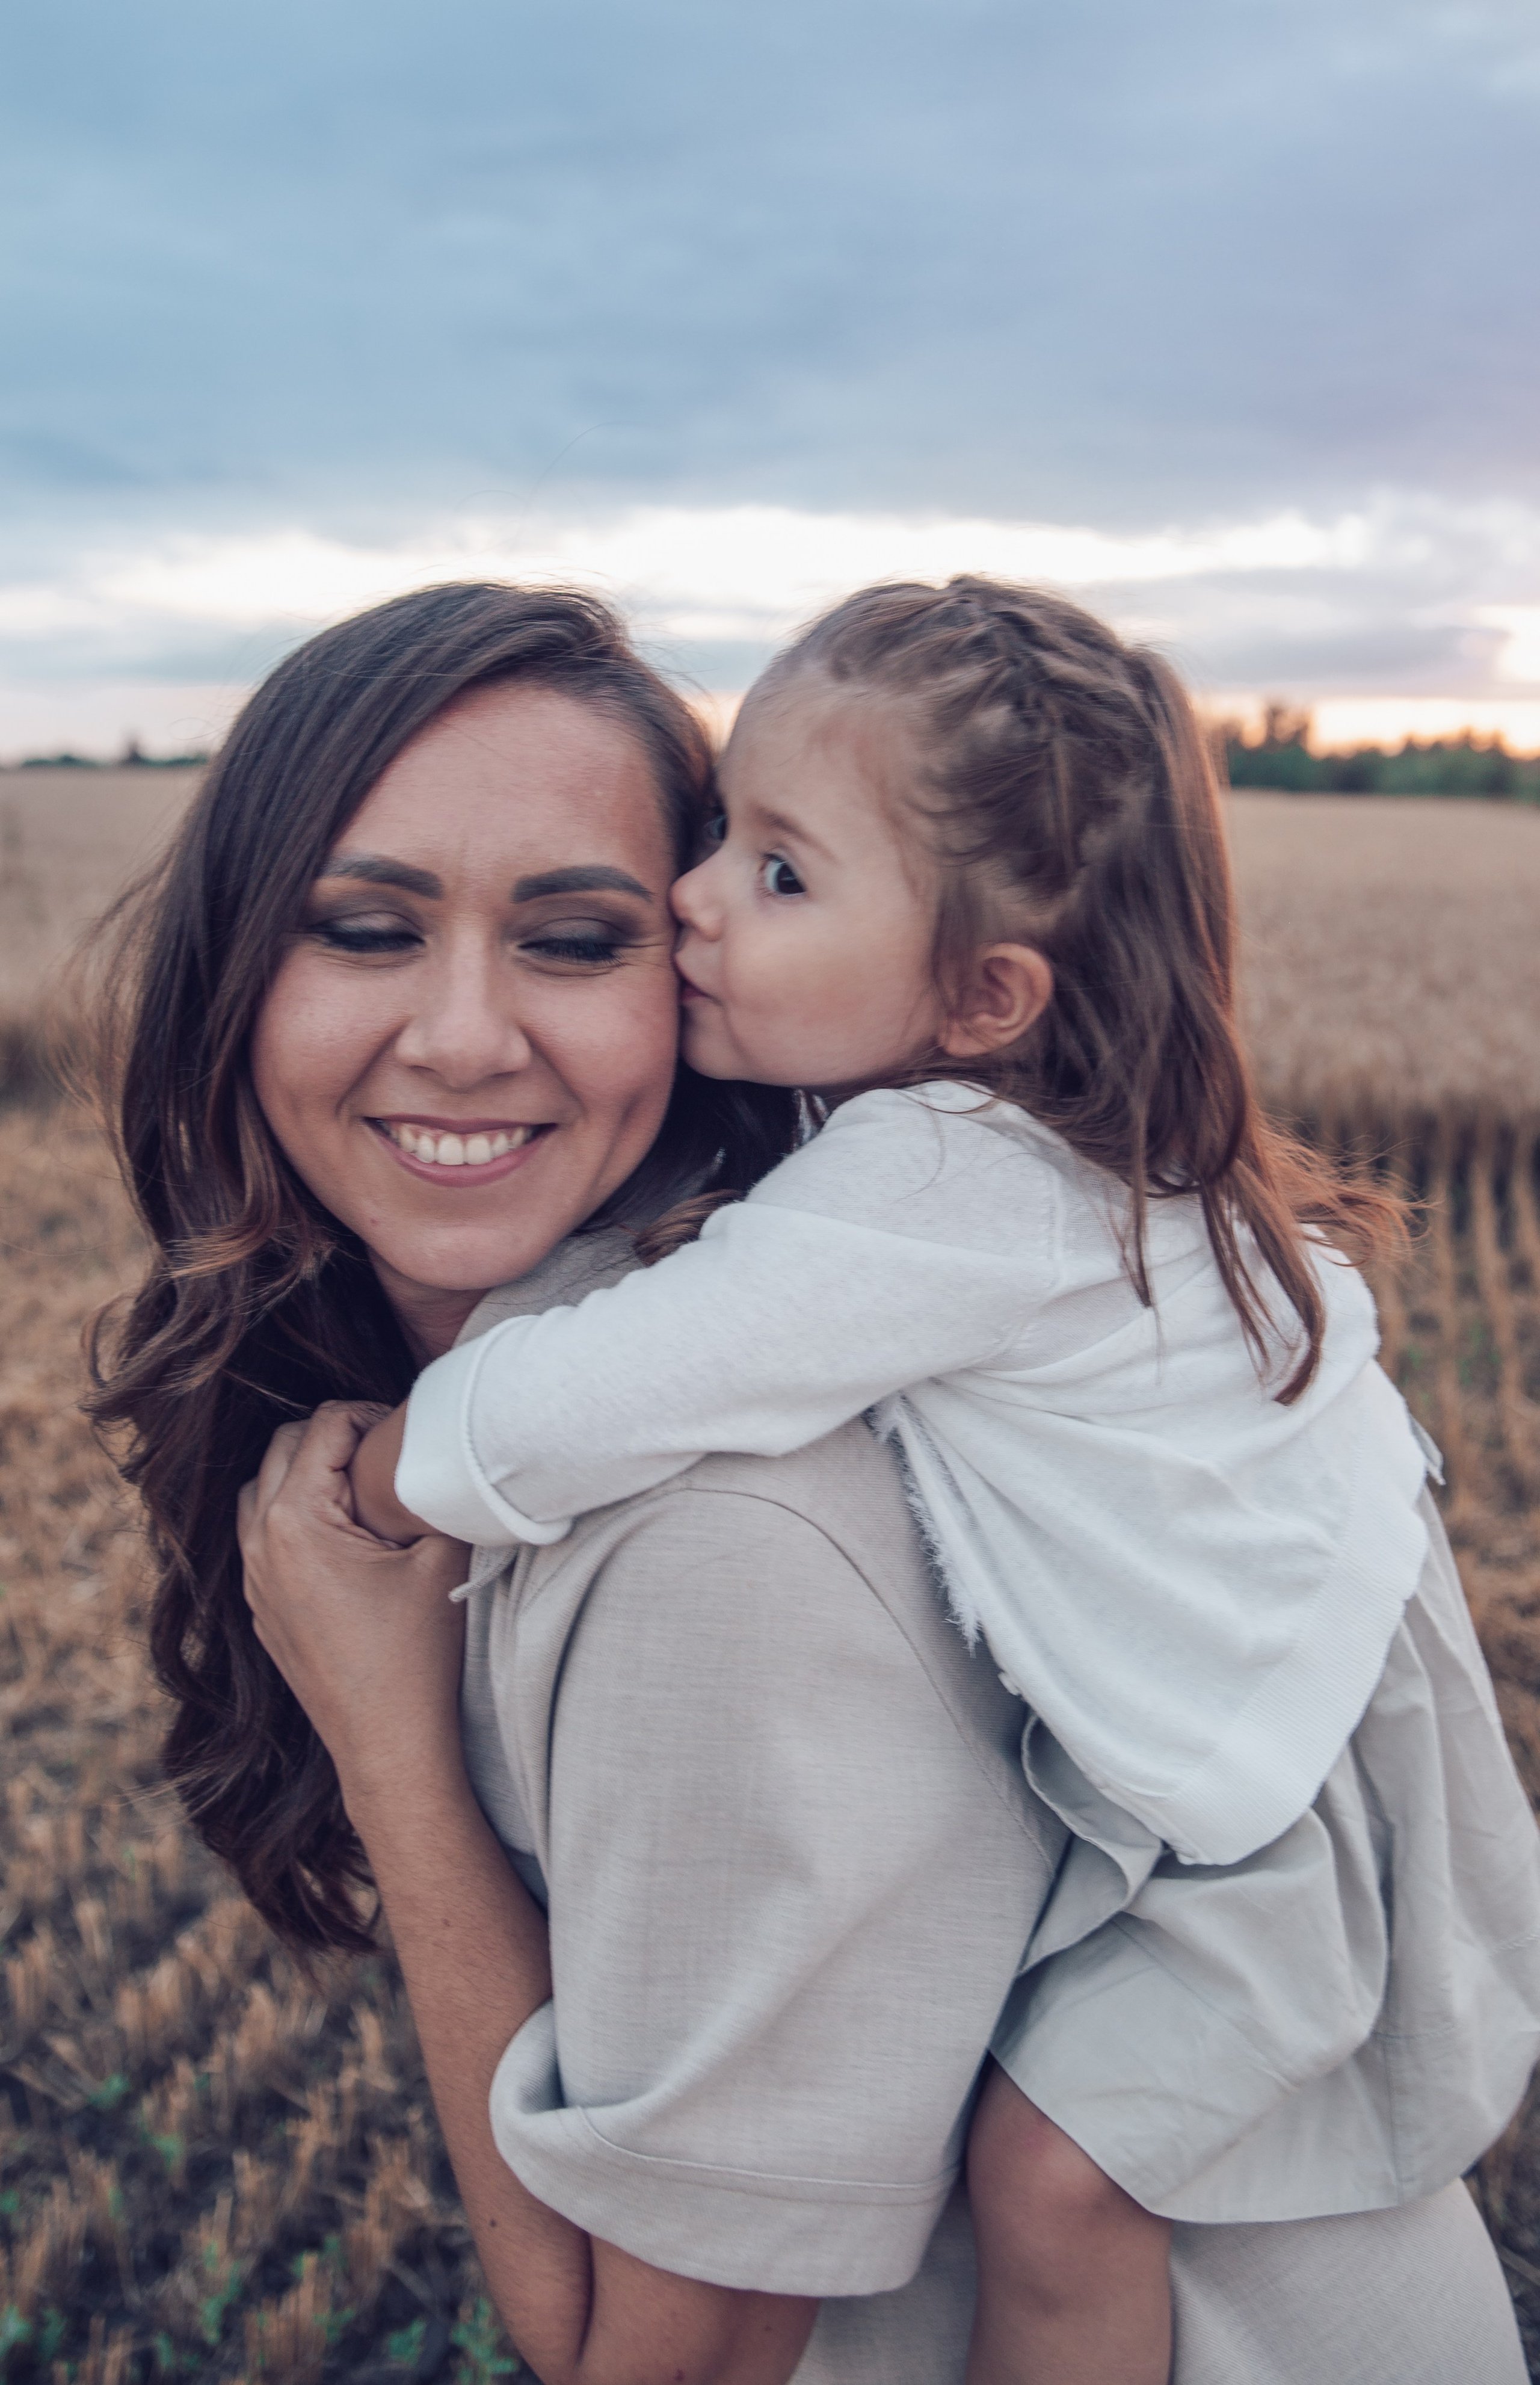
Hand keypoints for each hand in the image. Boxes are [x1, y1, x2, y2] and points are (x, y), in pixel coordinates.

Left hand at [238, 1402, 471, 1815]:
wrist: (390, 1745)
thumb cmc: (418, 1655)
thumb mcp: (442, 1557)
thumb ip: (436, 1492)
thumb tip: (445, 1452)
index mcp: (296, 1522)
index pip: (324, 1425)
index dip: (371, 1416)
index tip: (408, 1436)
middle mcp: (260, 1545)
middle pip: (284, 1446)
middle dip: (336, 1437)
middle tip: (388, 1454)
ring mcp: (254, 1580)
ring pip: (264, 1489)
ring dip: (307, 1474)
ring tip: (363, 1492)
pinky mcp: (262, 1609)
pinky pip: (263, 1536)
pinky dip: (295, 1516)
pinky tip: (347, 1537)